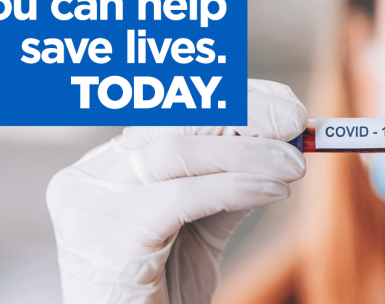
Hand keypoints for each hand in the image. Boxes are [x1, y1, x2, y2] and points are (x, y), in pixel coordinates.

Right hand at [46, 79, 306, 302]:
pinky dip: (236, 187)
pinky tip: (274, 189)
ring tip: (294, 164)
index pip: (171, 115)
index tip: (283, 103)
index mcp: (107, 167)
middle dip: (242, 115)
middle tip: (295, 122)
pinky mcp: (107, 236)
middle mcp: (88, 177)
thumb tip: (282, 145)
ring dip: (247, 152)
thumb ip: (229, 185)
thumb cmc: (162, 290)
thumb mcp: (201, 228)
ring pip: (176, 152)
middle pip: (171, 124)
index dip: (232, 100)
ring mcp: (90, 204)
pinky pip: (183, 197)